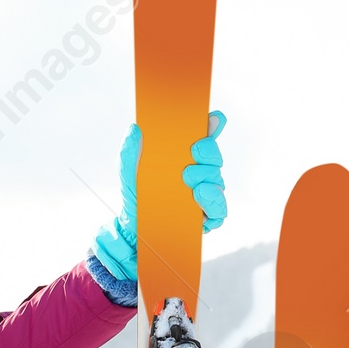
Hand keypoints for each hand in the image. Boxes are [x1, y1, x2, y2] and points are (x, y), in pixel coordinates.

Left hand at [91, 111, 226, 288]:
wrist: (135, 228)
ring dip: (208, 177)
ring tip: (193, 183)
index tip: (212, 119)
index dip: (212, 126)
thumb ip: (130, 152)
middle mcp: (200, 172)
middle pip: (214, 156)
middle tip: (194, 153)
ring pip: (218, 180)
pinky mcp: (209, 216)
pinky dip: (214, 201)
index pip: (205, 137)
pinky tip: (201, 196)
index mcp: (185, 157)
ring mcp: (206, 193)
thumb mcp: (128, 173)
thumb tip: (134, 129)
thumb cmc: (136, 195)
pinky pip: (220, 208)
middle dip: (208, 152)